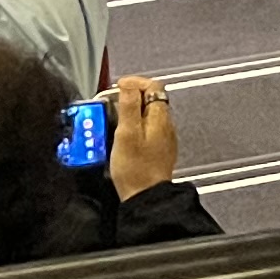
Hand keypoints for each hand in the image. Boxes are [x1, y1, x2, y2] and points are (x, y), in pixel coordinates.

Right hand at [106, 75, 179, 198]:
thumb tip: (129, 85)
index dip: (135, 82)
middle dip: (132, 95)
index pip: (153, 85)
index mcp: (159, 117)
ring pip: (149, 113)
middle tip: (113, 100)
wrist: (145, 196)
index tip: (118, 86)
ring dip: (132, 110)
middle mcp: (166, 125)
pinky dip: (135, 124)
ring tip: (115, 115)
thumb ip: (129, 106)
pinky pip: (148, 128)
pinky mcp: (158, 149)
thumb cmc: (135, 169)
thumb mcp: (126, 133)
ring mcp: (164, 137)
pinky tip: (123, 134)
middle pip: (151, 98)